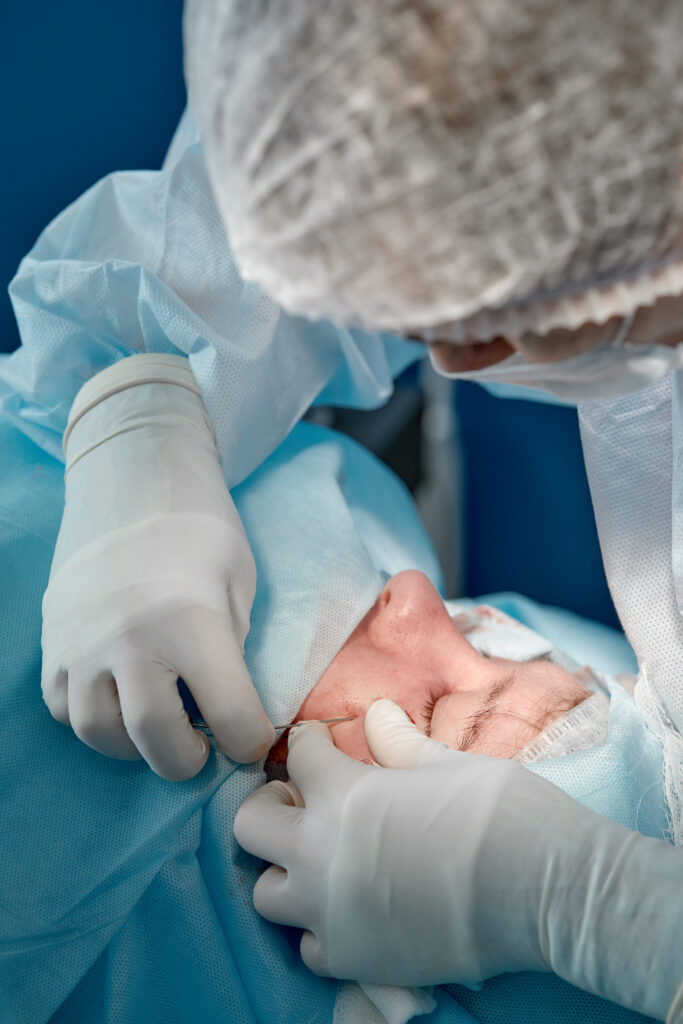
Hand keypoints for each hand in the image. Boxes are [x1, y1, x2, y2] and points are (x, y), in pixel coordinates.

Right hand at [42, 354, 273, 779]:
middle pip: (156, 739)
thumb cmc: (199, 529)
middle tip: (203, 747)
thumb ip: (231, 652)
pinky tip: (122, 699)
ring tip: (162, 726)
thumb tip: (225, 708)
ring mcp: (82, 644)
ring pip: (101, 733)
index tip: (253, 738)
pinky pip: (66, 709)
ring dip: (137, 746)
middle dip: (187, 761)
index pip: (230, 717)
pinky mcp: (53, 644)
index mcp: (191, 622)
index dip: (250, 740)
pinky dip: (96, 719)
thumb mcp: (238, 585)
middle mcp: (130, 640)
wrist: (129, 480)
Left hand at [235, 700, 682, 1020]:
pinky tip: (350, 910)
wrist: (543, 887)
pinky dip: (319, 927)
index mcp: (341, 793)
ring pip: (266, 893)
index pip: (299, 755)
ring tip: (322, 860)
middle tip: (304, 802)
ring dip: (287, 871)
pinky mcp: (353, 958)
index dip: (313, 743)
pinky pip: (308, 946)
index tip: (322, 745)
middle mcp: (319, 852)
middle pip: (249, 825)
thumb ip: (398, 743)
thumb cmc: (498, 809)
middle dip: (272, 805)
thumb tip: (376, 715)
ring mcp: (330, 911)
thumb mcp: (446, 761)